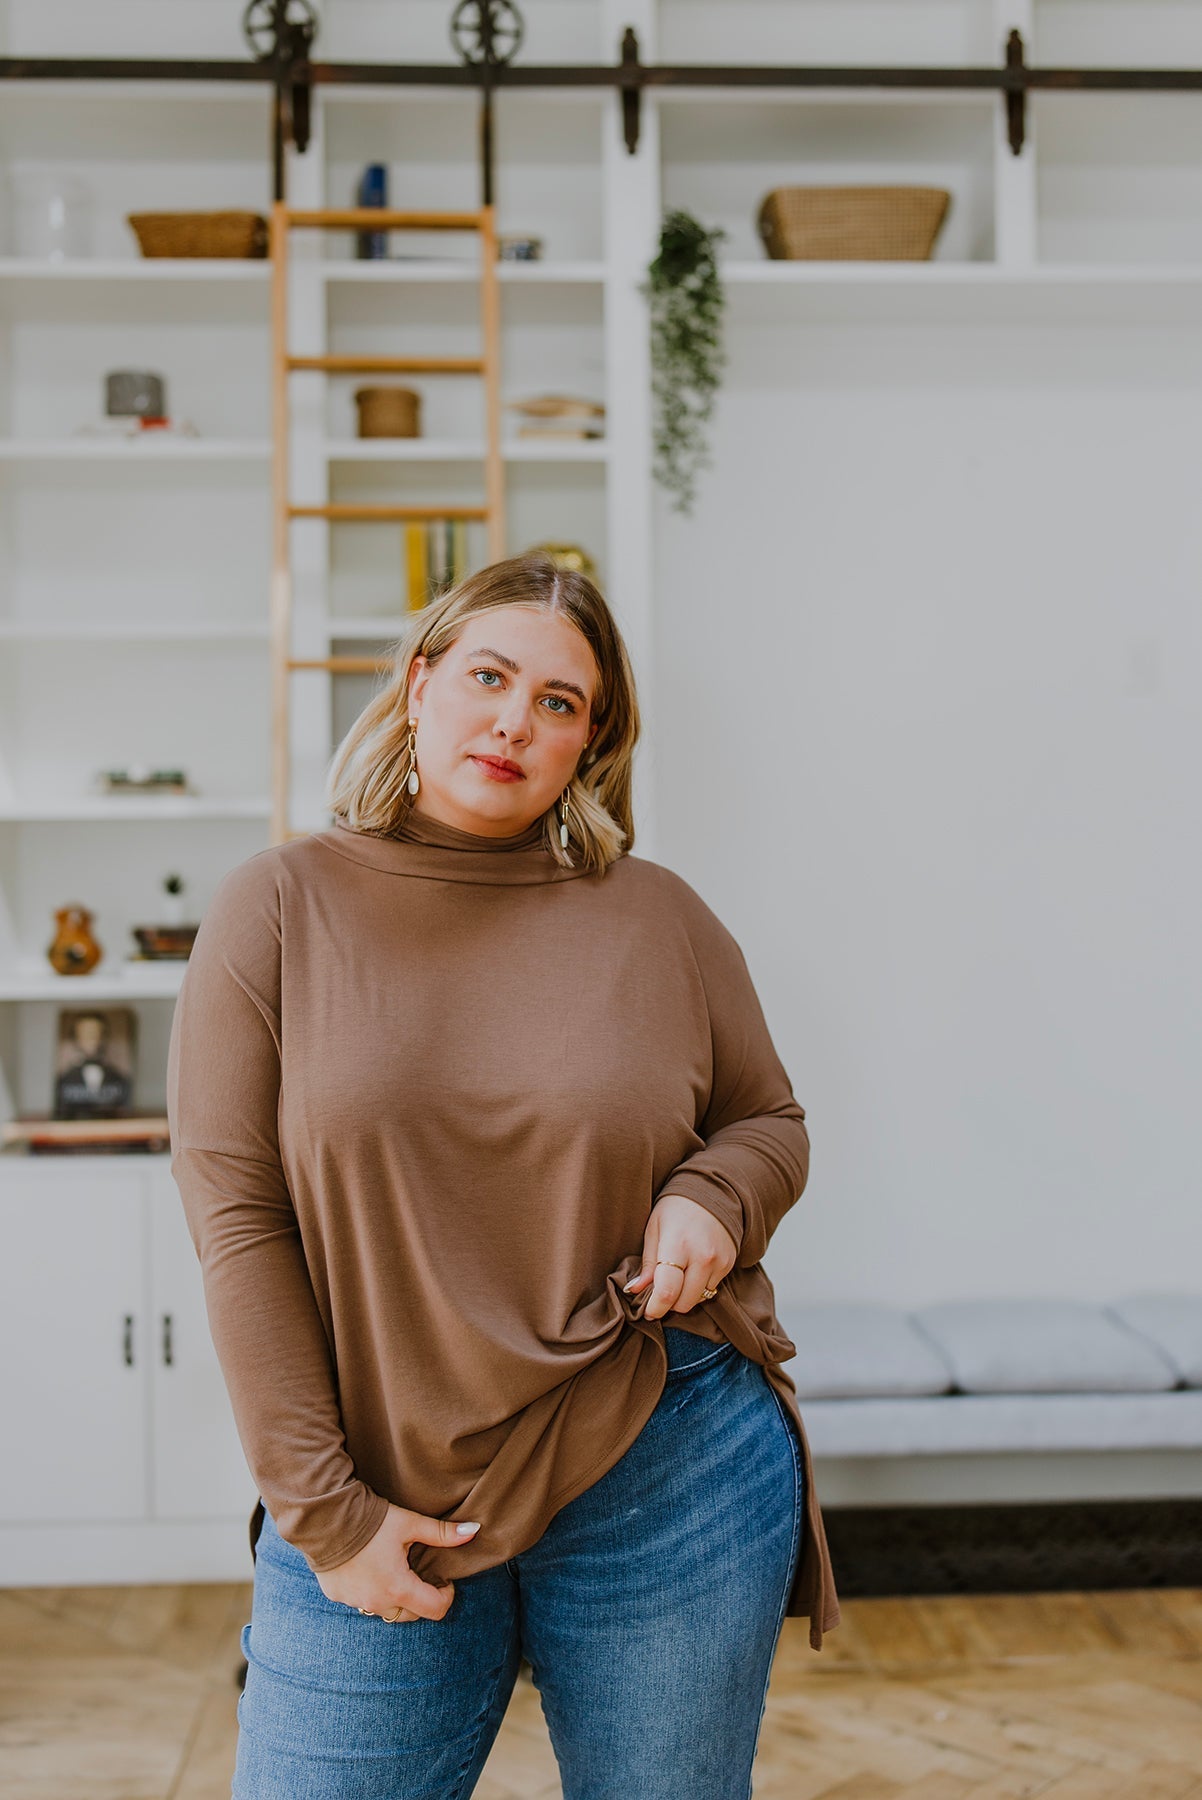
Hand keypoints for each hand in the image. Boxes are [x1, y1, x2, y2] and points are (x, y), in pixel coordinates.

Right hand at [314, 1503, 480, 1622]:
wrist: (326, 1516)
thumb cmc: (371, 1520)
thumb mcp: (410, 1524)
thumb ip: (443, 1533)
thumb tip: (474, 1531)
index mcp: (398, 1588)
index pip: (435, 1610)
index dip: (446, 1595)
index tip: (444, 1578)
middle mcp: (376, 1603)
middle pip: (411, 1614)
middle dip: (421, 1597)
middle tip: (420, 1572)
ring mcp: (354, 1602)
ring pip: (385, 1610)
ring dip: (395, 1596)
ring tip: (395, 1568)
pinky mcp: (337, 1596)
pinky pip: (361, 1602)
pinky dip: (370, 1591)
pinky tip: (369, 1568)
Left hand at [623, 1193, 737, 1321]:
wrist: (712, 1193)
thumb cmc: (676, 1210)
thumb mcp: (654, 1228)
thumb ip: (648, 1263)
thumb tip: (635, 1291)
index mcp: (678, 1245)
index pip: (668, 1291)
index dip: (656, 1308)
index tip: (648, 1312)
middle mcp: (702, 1256)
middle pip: (684, 1303)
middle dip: (668, 1304)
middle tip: (659, 1293)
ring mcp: (719, 1262)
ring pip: (698, 1300)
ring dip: (684, 1297)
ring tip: (675, 1279)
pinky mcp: (728, 1265)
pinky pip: (710, 1290)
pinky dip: (698, 1288)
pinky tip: (691, 1272)